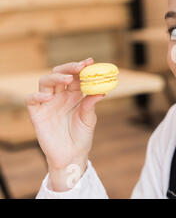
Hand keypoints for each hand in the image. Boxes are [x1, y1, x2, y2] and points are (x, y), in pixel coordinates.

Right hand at [25, 58, 104, 190]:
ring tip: (68, 79)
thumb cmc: (82, 137)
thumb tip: (101, 90)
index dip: (82, 67)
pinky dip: (37, 95)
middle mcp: (60, 96)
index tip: (90, 62)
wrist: (71, 156)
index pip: (75, 76)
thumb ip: (91, 104)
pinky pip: (31, 99)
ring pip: (45, 82)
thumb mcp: (89, 119)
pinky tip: (48, 96)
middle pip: (59, 74)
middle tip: (80, 67)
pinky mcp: (36, 114)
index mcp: (74, 95)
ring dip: (55, 77)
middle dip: (69, 68)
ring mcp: (47, 103)